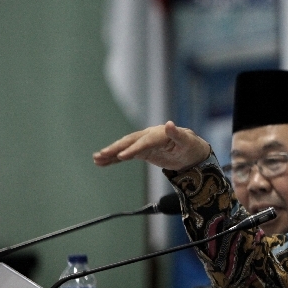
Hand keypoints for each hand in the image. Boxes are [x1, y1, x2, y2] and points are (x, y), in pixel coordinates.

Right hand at [92, 120, 211, 170]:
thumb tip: (170, 124)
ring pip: (125, 147)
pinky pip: (126, 154)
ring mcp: (144, 143)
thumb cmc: (191, 146)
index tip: (122, 156)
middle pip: (130, 142)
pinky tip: (102, 163)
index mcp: (159, 134)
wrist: (191, 150)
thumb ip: (178, 134)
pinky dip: (115, 158)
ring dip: (111, 153)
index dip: (134, 148)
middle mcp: (149, 136)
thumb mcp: (188, 142)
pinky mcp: (142, 151)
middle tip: (101, 155)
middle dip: (116, 149)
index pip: (144, 142)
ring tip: (96, 159)